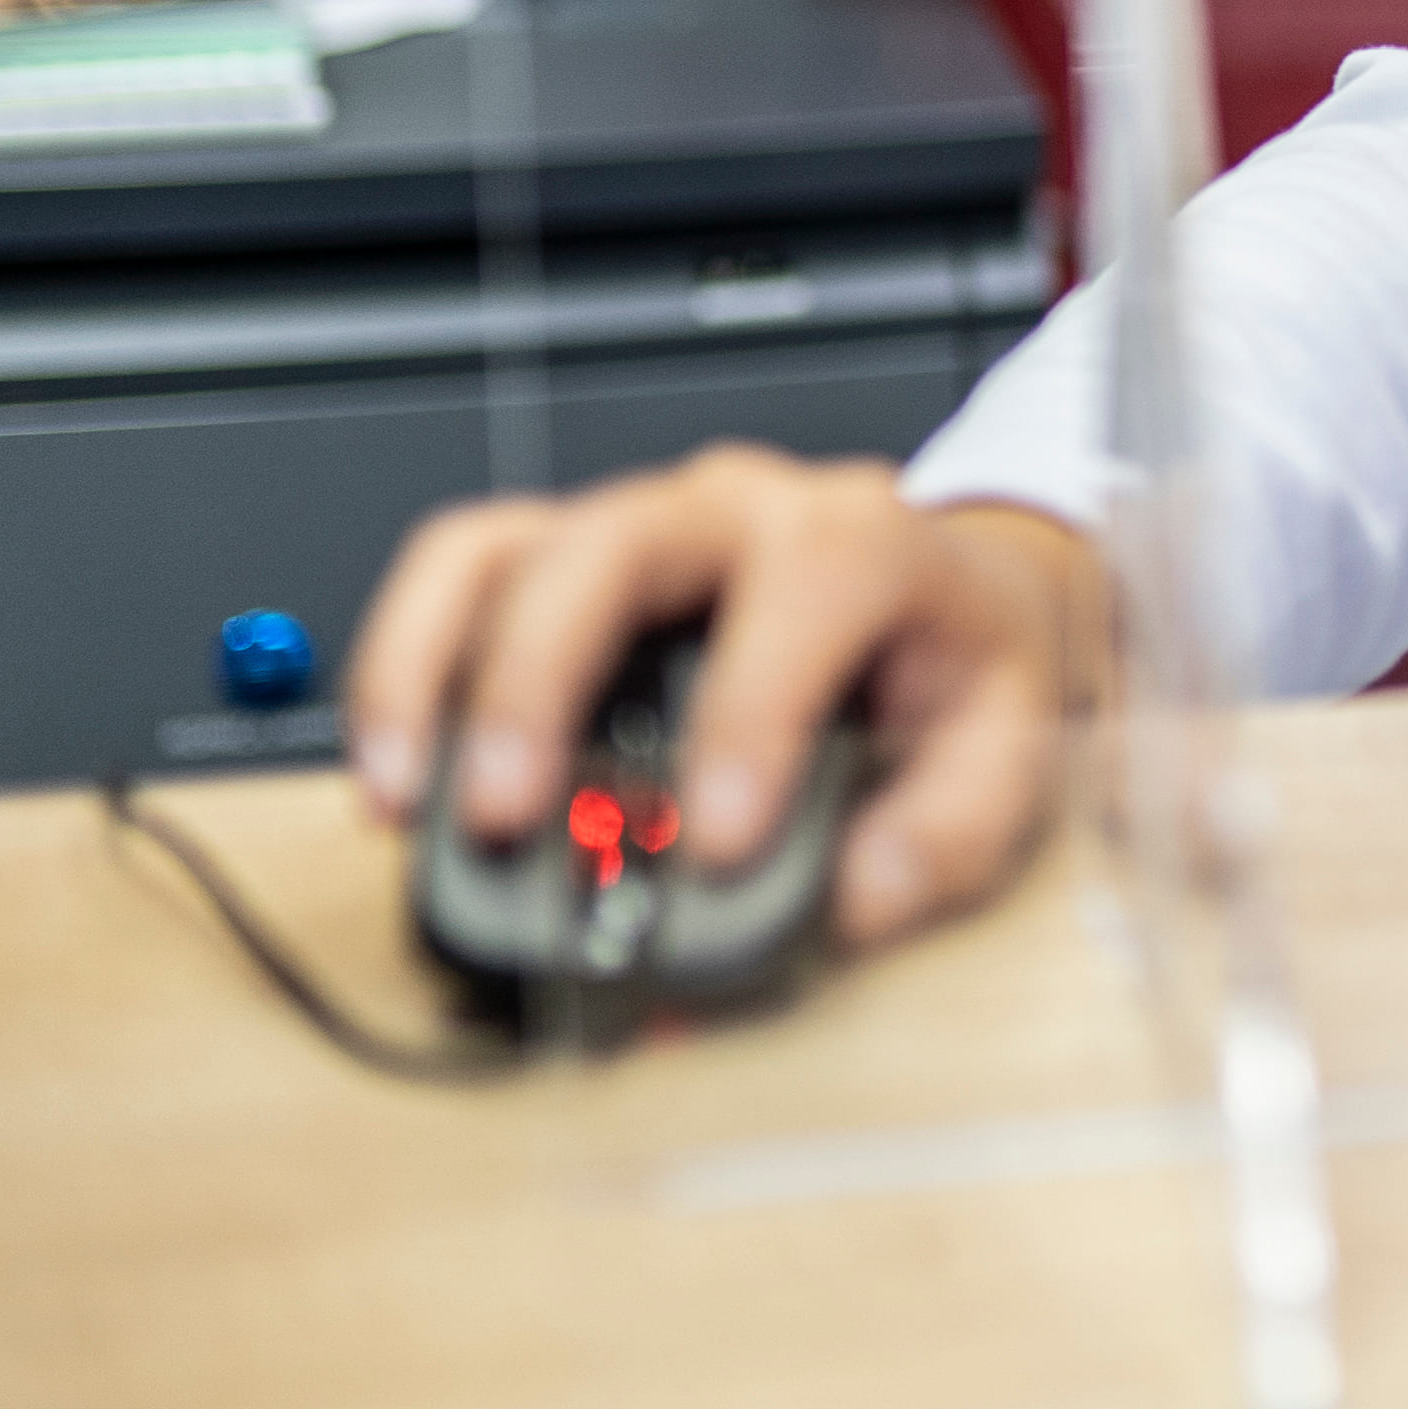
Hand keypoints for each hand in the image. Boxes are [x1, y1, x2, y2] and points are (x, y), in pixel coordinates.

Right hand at [340, 447, 1107, 952]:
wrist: (961, 589)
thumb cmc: (963, 662)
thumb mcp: (1012, 743)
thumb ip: (949, 831)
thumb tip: (859, 899)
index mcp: (863, 540)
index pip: (804, 593)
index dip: (750, 719)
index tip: (715, 841)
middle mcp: (738, 509)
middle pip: (609, 549)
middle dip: (539, 685)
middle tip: (508, 818)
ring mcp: (637, 523)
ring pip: (500, 552)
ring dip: (432, 673)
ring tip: (408, 799)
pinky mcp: (565, 559)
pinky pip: (458, 577)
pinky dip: (405, 666)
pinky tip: (396, 768)